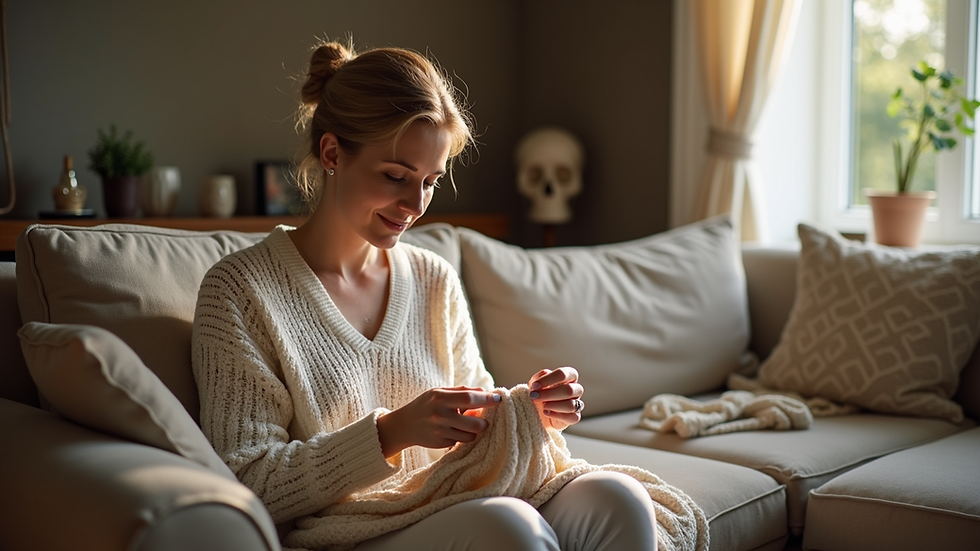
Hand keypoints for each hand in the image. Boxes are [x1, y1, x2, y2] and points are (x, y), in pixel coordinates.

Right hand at [377, 386, 500, 457]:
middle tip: (485, 419)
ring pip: (471, 435)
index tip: (499, 399)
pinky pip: (461, 442)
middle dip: (485, 422)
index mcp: (440, 398)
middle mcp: (440, 415)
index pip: (470, 398)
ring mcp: (440, 431)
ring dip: (475, 431)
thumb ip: (462, 391)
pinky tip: (456, 431)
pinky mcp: (441, 443)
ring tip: (468, 424)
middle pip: (475, 423)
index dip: (487, 399)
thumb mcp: (440, 392)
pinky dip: (464, 437)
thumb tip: (486, 391)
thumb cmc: (426, 405)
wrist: (404, 425)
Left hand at [528, 367, 583, 430]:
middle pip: (569, 390)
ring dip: (554, 405)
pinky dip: (557, 415)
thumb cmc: (538, 394)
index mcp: (568, 376)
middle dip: (549, 394)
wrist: (536, 411)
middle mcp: (575, 389)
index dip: (549, 379)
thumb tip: (545, 376)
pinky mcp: (574, 417)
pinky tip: (546, 413)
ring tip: (542, 406)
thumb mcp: (535, 384)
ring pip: (571, 405)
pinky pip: (573, 417)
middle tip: (534, 397)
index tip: (534, 386)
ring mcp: (577, 404)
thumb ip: (539, 378)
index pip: (564, 374)